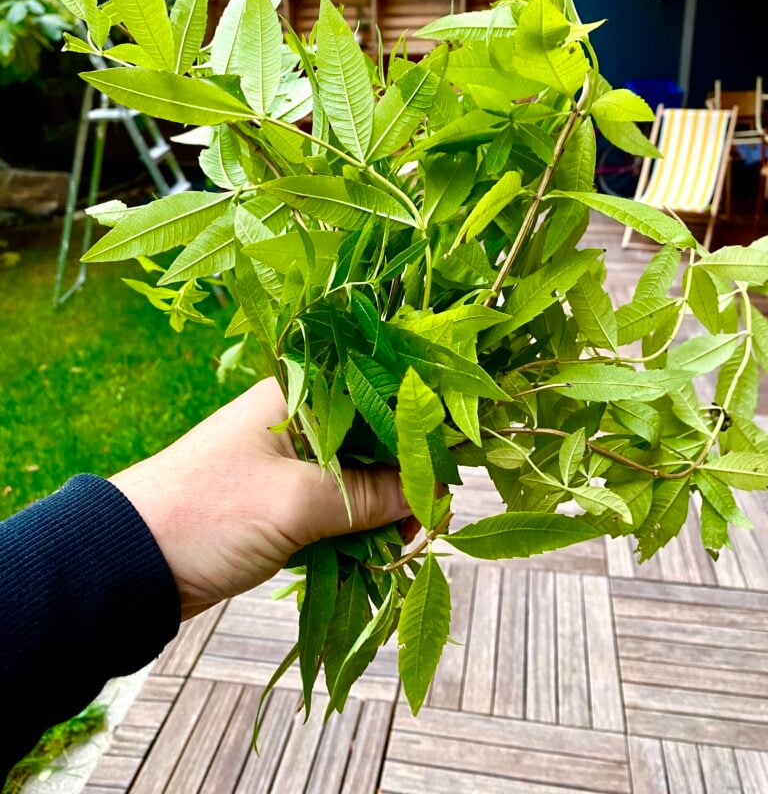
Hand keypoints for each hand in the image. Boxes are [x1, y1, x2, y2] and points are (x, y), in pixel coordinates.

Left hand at [110, 377, 412, 618]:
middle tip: (433, 514)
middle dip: (408, 474)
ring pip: (360, 476)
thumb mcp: (297, 501)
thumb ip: (370, 495)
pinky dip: (362, 524)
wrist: (130, 563)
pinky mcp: (283, 500)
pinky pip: (339, 505)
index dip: (420, 426)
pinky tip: (383, 545)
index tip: (456, 461)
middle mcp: (298, 420)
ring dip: (388, 505)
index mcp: (297, 395)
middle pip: (375, 438)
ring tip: (409, 537)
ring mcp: (290, 462)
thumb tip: (437, 494)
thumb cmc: (207, 513)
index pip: (378, 395)